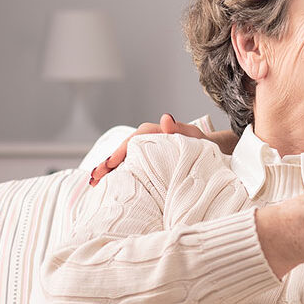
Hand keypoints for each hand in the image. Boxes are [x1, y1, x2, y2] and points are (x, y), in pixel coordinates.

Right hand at [89, 114, 212, 185]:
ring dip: (108, 170)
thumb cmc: (200, 144)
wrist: (209, 151)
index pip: (133, 140)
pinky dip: (117, 175)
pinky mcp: (147, 163)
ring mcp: (146, 152)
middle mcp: (147, 141)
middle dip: (107, 163)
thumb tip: (166, 118)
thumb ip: (179, 128)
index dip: (120, 151)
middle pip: (123, 150)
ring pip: (123, 160)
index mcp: (155, 133)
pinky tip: (105, 186)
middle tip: (94, 176)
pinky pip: (129, 167)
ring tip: (94, 182)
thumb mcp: (192, 136)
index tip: (111, 163)